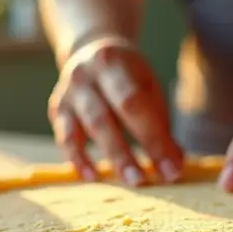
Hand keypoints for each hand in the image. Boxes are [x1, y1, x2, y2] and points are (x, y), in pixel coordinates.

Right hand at [48, 41, 182, 184]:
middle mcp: (85, 76)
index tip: (171, 168)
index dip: (153, 138)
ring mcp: (68, 93)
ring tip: (130, 180)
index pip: (134, 103)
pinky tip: (92, 175)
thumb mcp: (146, 85)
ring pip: (87, 128)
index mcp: (113, 63)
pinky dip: (78, 158)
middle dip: (126, 152)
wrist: (89, 51)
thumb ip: (159, 121)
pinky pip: (66, 137)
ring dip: (110, 156)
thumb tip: (174, 161)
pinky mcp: (57, 110)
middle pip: (105, 116)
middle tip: (144, 180)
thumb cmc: (127, 76)